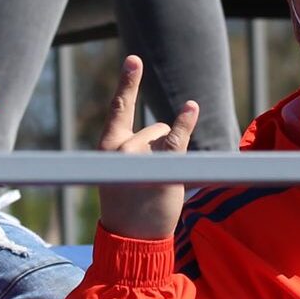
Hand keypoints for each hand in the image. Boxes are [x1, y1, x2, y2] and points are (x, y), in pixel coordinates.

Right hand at [96, 56, 198, 240]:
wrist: (130, 239)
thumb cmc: (127, 207)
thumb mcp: (118, 173)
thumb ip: (130, 149)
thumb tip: (164, 130)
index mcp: (108, 146)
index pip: (119, 108)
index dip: (128, 82)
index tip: (135, 59)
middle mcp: (122, 146)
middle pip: (154, 130)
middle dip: (158, 150)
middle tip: (145, 185)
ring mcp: (141, 156)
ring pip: (167, 140)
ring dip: (168, 160)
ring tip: (154, 189)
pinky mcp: (162, 167)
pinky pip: (176, 139)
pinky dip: (185, 122)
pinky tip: (191, 107)